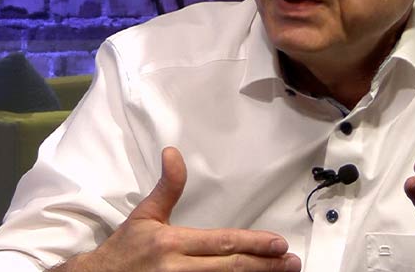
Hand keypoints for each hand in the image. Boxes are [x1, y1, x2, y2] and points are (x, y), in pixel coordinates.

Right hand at [66, 147, 301, 271]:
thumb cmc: (124, 251)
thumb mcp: (144, 216)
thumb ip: (167, 188)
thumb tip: (173, 153)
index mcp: (171, 243)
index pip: (221, 243)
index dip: (253, 244)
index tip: (279, 244)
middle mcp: (177, 269)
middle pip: (230, 268)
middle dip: (265, 266)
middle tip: (291, 262)